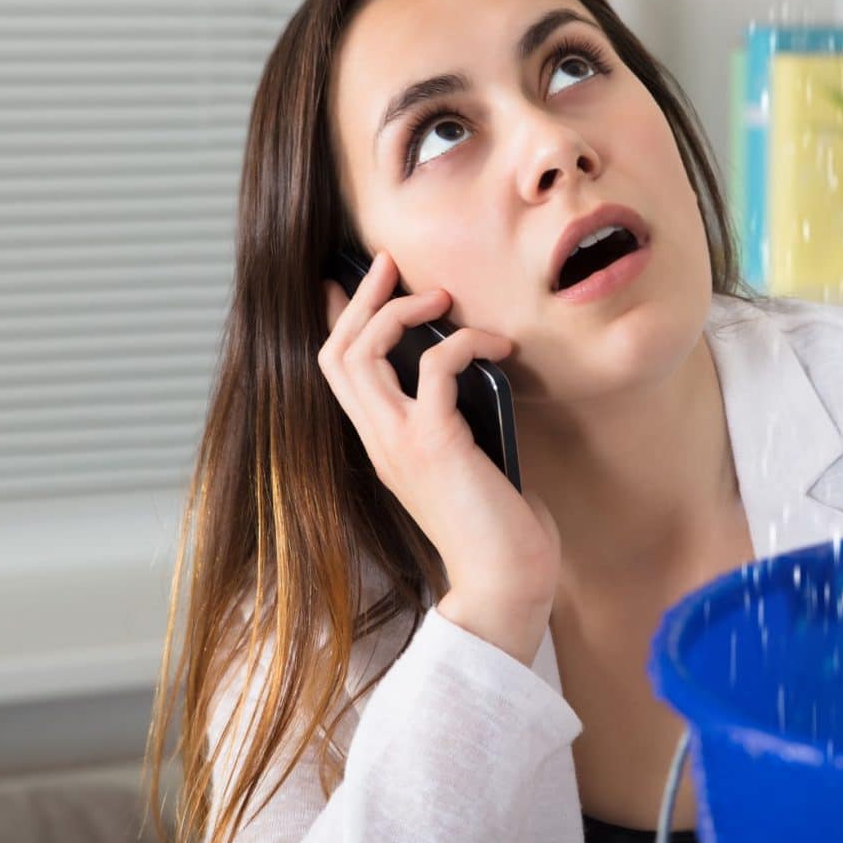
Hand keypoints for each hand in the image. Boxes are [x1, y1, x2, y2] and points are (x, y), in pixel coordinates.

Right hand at [318, 250, 560, 662]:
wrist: (506, 579)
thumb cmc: (497, 525)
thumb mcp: (465, 458)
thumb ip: (452, 418)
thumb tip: (468, 367)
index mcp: (380, 445)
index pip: (336, 373)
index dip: (336, 320)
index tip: (347, 279)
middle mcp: (378, 442)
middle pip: (337, 353)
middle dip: (360, 298)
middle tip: (389, 262)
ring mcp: (399, 443)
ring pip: (363, 354)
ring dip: (400, 310)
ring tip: (442, 297)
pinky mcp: (435, 444)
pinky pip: (437, 366)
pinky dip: (467, 342)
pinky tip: (499, 347)